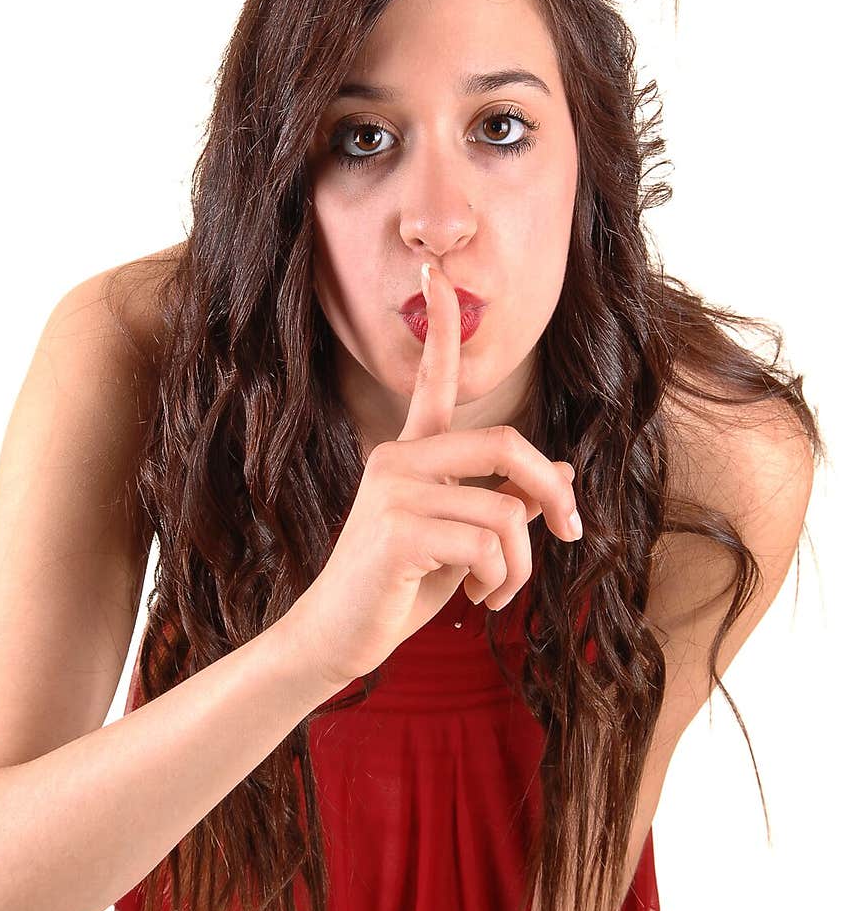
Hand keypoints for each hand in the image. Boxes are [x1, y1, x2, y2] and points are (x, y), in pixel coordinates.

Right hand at [295, 262, 581, 689]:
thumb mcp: (462, 543)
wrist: (340, 637)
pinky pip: (487, 543)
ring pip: (504, 509)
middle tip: (570, 530)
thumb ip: (503, 502)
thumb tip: (562, 474)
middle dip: (552, 490)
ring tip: (497, 592)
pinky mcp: (397, 531)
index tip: (437, 272)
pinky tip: (477, 599)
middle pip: (505, 442)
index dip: (439, 325)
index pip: (432, 379)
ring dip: (520, 563)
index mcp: (411, 454)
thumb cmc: (400, 588)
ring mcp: (394, 492)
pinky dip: (502, 580)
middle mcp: (398, 459)